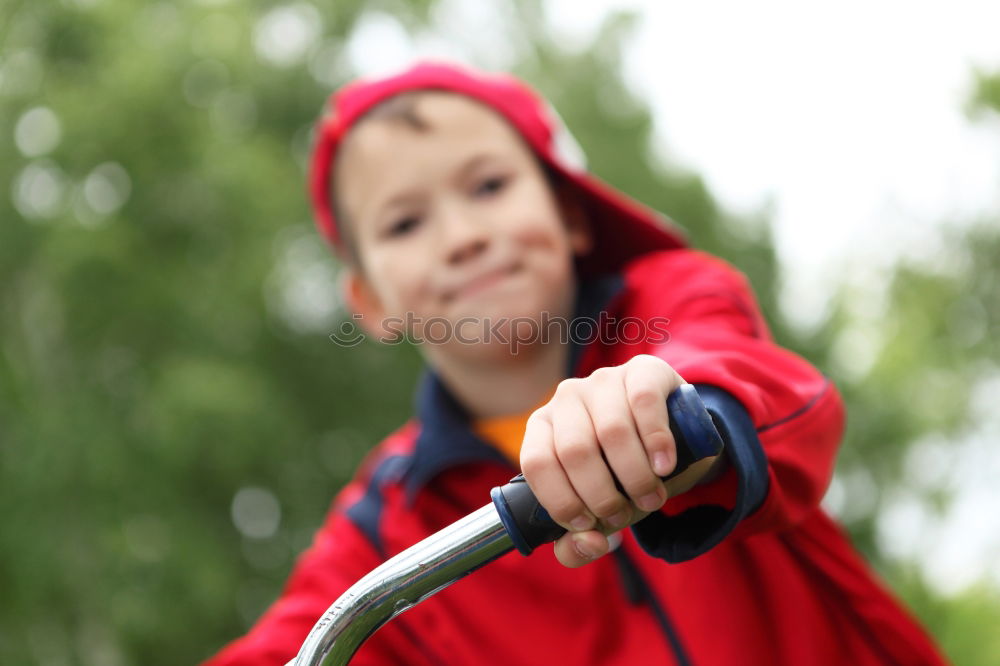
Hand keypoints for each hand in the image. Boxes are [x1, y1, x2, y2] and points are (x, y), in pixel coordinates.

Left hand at [520, 354, 714, 567]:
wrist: (671, 432)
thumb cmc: (621, 474)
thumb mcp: (598, 509)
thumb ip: (579, 541)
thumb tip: (588, 544)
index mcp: (542, 427)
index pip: (537, 463)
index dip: (560, 500)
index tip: (588, 525)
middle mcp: (566, 398)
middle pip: (575, 452)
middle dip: (603, 496)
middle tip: (627, 514)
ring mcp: (603, 380)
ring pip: (611, 431)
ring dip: (635, 476)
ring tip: (652, 498)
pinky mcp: (642, 370)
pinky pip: (643, 402)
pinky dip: (656, 440)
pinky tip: (665, 465)